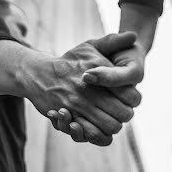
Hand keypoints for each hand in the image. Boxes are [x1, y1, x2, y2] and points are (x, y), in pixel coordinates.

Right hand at [24, 32, 138, 145]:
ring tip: (110, 119)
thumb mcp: (90, 46)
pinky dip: (100, 135)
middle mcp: (88, 91)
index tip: (129, 97)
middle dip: (125, 113)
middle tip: (120, 110)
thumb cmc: (69, 60)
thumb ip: (113, 41)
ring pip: (111, 127)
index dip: (134, 99)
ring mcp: (78, 106)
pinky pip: (93, 135)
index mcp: (98, 73)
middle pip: (124, 113)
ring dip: (114, 125)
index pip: (130, 95)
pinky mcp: (69, 119)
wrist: (38, 74)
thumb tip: (134, 35)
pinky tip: (99, 128)